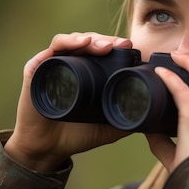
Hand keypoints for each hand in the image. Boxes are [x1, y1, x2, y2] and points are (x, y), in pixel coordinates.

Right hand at [5, 33, 133, 172]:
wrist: (47, 149)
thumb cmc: (75, 135)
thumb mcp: (107, 127)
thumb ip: (125, 119)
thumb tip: (151, 116)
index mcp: (86, 73)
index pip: (102, 51)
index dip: (116, 46)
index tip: (131, 47)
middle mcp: (69, 65)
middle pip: (89, 42)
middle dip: (106, 40)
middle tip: (121, 44)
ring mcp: (52, 65)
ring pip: (72, 41)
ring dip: (89, 38)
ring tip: (104, 45)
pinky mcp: (36, 69)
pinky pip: (51, 50)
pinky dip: (67, 42)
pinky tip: (80, 43)